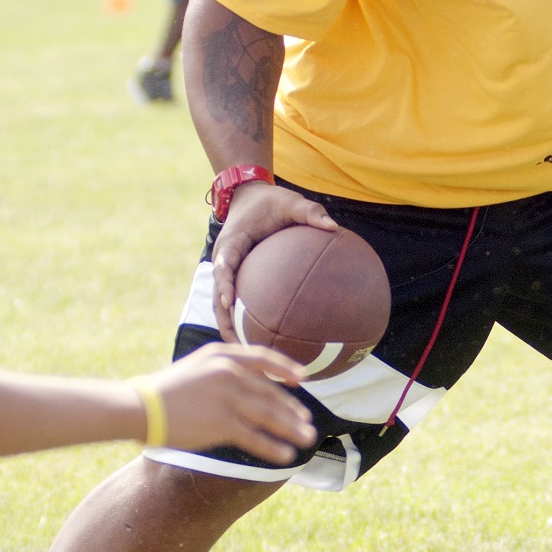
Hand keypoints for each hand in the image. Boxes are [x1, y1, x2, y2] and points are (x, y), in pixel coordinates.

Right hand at [143, 343, 317, 464]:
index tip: (302, 378)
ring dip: (291, 429)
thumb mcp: (197, 367)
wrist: (140, 407)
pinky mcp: (221, 423)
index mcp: (222, 355)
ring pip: (269, 416)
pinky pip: (255, 437)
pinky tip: (286, 455)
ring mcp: (227, 398)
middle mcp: (228, 373)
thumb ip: (223, 370)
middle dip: (292, 410)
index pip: (263, 358)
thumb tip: (251, 384)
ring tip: (307, 439)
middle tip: (307, 422)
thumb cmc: (166, 390)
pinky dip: (273, 447)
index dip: (285, 368)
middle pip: (271, 393)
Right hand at [210, 181, 338, 339]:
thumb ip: (310, 212)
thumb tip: (334, 227)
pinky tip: (265, 340)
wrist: (249, 197)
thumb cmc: (270, 200)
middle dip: (224, 320)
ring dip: (232, 328)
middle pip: (217, 297)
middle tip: (239, 344)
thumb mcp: (291, 201)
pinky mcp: (234, 278)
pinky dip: (245, 320)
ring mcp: (227, 271)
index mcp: (231, 244)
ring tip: (249, 355)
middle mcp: (223, 261)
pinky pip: (238, 302)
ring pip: (223, 306)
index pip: (223, 267)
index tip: (229, 302)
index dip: (223, 285)